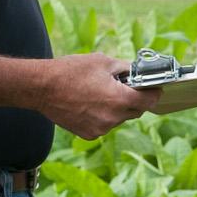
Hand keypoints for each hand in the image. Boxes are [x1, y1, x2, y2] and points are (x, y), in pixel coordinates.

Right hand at [36, 52, 154, 139]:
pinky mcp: (89, 134)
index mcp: (120, 99)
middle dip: (135, 99)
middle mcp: (113, 118)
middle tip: (125, 87)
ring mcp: (101, 129)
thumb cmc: (71, 71)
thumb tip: (137, 72)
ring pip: (120, 119)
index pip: (149, 100)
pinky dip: (103, 116)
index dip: (153, 92)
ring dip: (118, 108)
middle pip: (136, 111)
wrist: (42, 87)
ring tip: (101, 94)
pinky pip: (105, 125)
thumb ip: (125, 69)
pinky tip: (90, 104)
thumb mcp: (103, 61)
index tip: (154, 88)